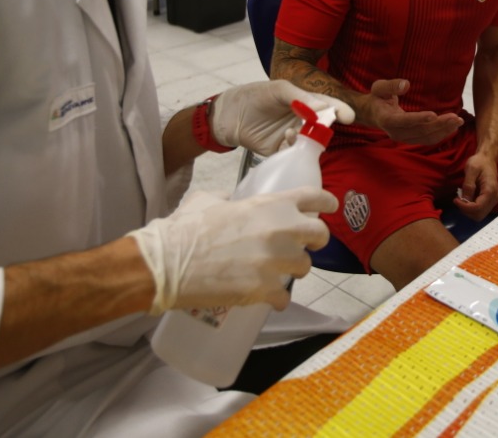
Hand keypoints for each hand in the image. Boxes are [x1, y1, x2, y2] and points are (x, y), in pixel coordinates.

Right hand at [129, 187, 337, 313]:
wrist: (168, 263)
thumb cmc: (185, 229)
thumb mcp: (209, 200)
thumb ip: (230, 199)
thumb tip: (233, 201)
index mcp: (270, 204)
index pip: (314, 198)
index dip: (325, 202)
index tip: (329, 207)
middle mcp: (282, 230)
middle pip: (320, 234)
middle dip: (314, 241)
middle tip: (302, 246)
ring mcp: (277, 261)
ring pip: (303, 268)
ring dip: (291, 271)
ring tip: (273, 273)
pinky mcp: (266, 290)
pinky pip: (284, 298)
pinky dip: (276, 300)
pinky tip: (265, 298)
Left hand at [211, 80, 352, 154]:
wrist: (228, 115)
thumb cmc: (254, 96)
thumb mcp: (278, 90)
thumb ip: (300, 98)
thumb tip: (323, 108)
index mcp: (305, 102)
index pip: (328, 106)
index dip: (340, 111)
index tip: (348, 116)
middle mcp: (303, 120)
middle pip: (323, 126)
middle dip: (326, 128)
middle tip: (325, 128)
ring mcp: (293, 136)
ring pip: (311, 142)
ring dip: (307, 139)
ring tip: (292, 132)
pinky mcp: (282, 151)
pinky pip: (295, 154)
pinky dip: (294, 150)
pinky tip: (285, 140)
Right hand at [361, 79, 462, 145]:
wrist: (373, 113)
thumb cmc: (377, 97)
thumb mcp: (379, 88)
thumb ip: (391, 86)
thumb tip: (406, 84)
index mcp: (387, 119)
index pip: (404, 121)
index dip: (418, 119)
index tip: (434, 114)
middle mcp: (395, 132)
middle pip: (419, 131)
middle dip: (439, 125)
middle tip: (455, 117)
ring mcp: (404, 138)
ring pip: (426, 138)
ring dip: (443, 131)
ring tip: (458, 121)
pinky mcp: (411, 139)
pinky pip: (428, 140)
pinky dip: (441, 134)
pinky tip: (453, 127)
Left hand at [453, 152, 497, 220]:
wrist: (488, 159)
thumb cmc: (479, 162)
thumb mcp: (471, 170)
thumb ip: (468, 185)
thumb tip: (464, 200)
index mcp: (490, 190)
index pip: (477, 208)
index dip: (464, 207)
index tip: (455, 199)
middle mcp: (494, 198)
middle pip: (479, 215)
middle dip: (466, 210)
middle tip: (458, 200)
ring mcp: (494, 200)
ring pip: (479, 215)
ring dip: (468, 210)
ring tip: (462, 198)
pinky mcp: (490, 201)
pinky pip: (480, 210)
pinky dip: (471, 208)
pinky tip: (467, 198)